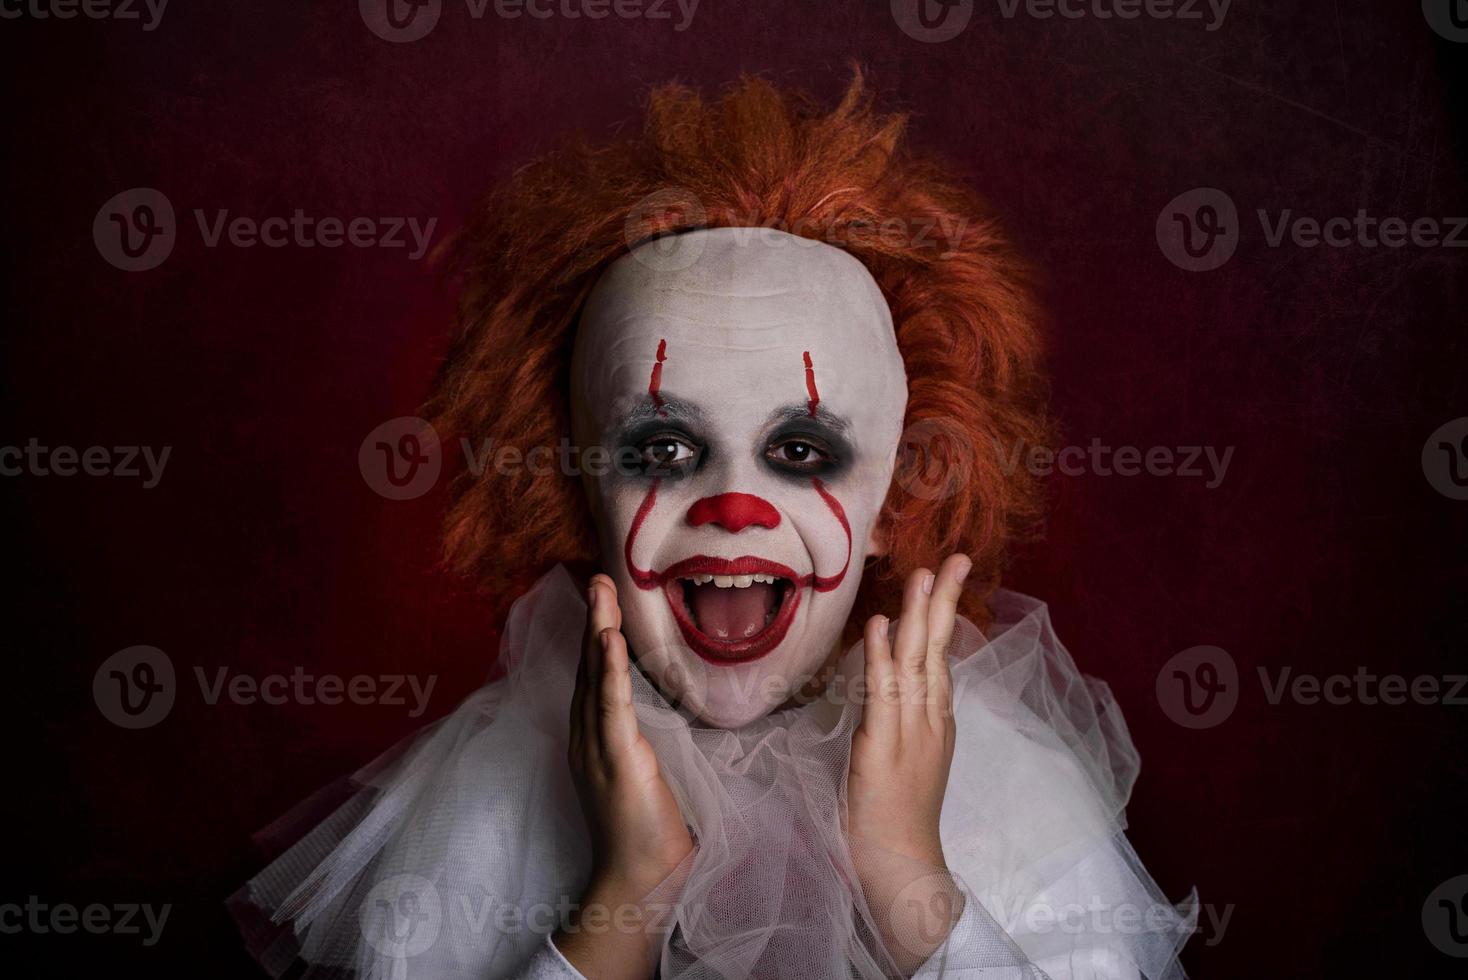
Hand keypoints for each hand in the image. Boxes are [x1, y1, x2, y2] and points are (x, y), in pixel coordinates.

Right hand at [553, 574, 692, 979]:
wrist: (639, 881)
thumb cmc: (650, 835)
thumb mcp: (648, 776)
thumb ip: (647, 745)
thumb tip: (669, 718)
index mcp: (595, 741)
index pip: (595, 679)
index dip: (597, 638)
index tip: (603, 600)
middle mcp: (587, 739)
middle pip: (589, 669)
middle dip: (592, 620)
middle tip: (596, 577)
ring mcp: (597, 748)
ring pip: (596, 678)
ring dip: (597, 630)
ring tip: (600, 589)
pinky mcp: (617, 759)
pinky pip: (611, 705)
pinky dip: (610, 668)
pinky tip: (610, 638)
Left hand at [847, 555, 970, 972]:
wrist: (902, 867)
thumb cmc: (897, 815)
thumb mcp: (908, 755)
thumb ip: (903, 715)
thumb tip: (892, 675)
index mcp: (937, 721)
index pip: (942, 655)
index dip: (944, 613)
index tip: (948, 573)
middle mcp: (930, 721)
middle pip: (938, 650)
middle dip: (944, 602)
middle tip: (954, 558)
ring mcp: (909, 734)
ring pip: (914, 664)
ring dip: (916, 617)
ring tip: (921, 575)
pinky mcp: (881, 749)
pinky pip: (882, 694)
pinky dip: (880, 657)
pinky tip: (878, 626)